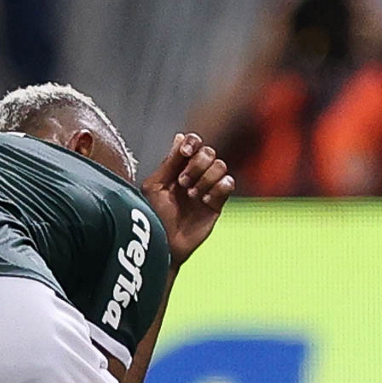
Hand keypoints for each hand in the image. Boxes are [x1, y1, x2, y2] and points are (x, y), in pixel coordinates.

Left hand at [141, 133, 234, 267]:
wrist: (163, 245)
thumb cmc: (153, 218)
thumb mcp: (155, 187)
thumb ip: (169, 163)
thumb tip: (180, 137)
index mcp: (178, 168)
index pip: (194, 144)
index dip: (193, 143)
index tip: (185, 152)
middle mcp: (195, 175)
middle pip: (208, 152)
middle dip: (196, 165)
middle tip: (182, 183)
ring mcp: (207, 188)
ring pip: (220, 166)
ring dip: (205, 178)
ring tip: (191, 195)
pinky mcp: (217, 203)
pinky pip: (228, 184)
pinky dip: (218, 188)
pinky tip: (205, 200)